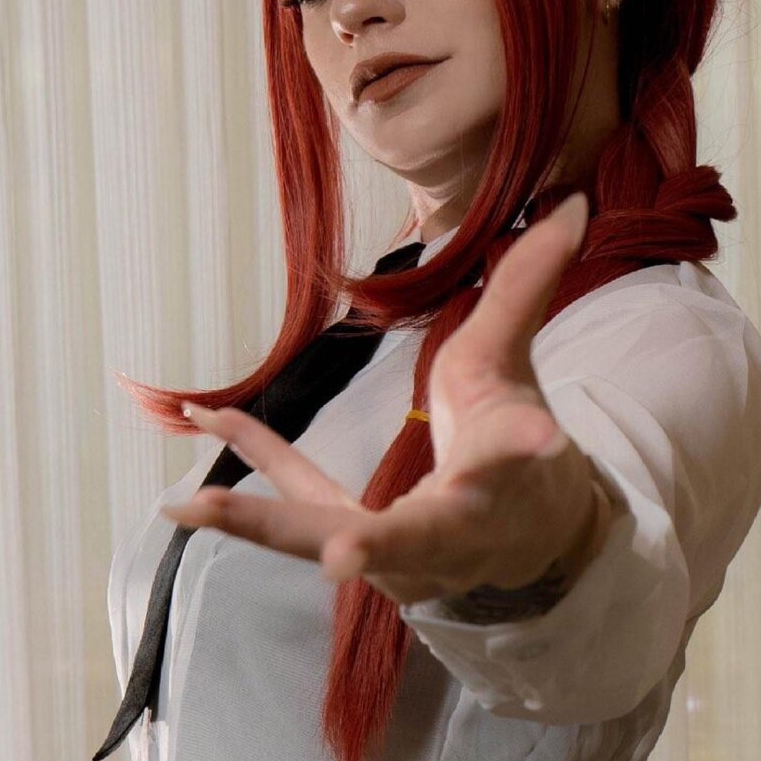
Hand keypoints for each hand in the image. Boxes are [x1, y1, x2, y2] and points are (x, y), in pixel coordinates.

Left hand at [164, 191, 610, 608]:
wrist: (527, 535)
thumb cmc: (512, 448)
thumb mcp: (515, 366)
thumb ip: (527, 289)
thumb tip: (567, 204)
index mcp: (504, 479)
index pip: (513, 456)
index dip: (521, 445)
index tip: (542, 436)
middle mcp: (454, 531)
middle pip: (415, 536)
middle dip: (376, 544)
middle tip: (342, 553)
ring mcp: (400, 556)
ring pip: (331, 536)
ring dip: (265, 525)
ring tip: (193, 507)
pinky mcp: (356, 548)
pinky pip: (297, 503)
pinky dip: (252, 463)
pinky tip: (205, 417)